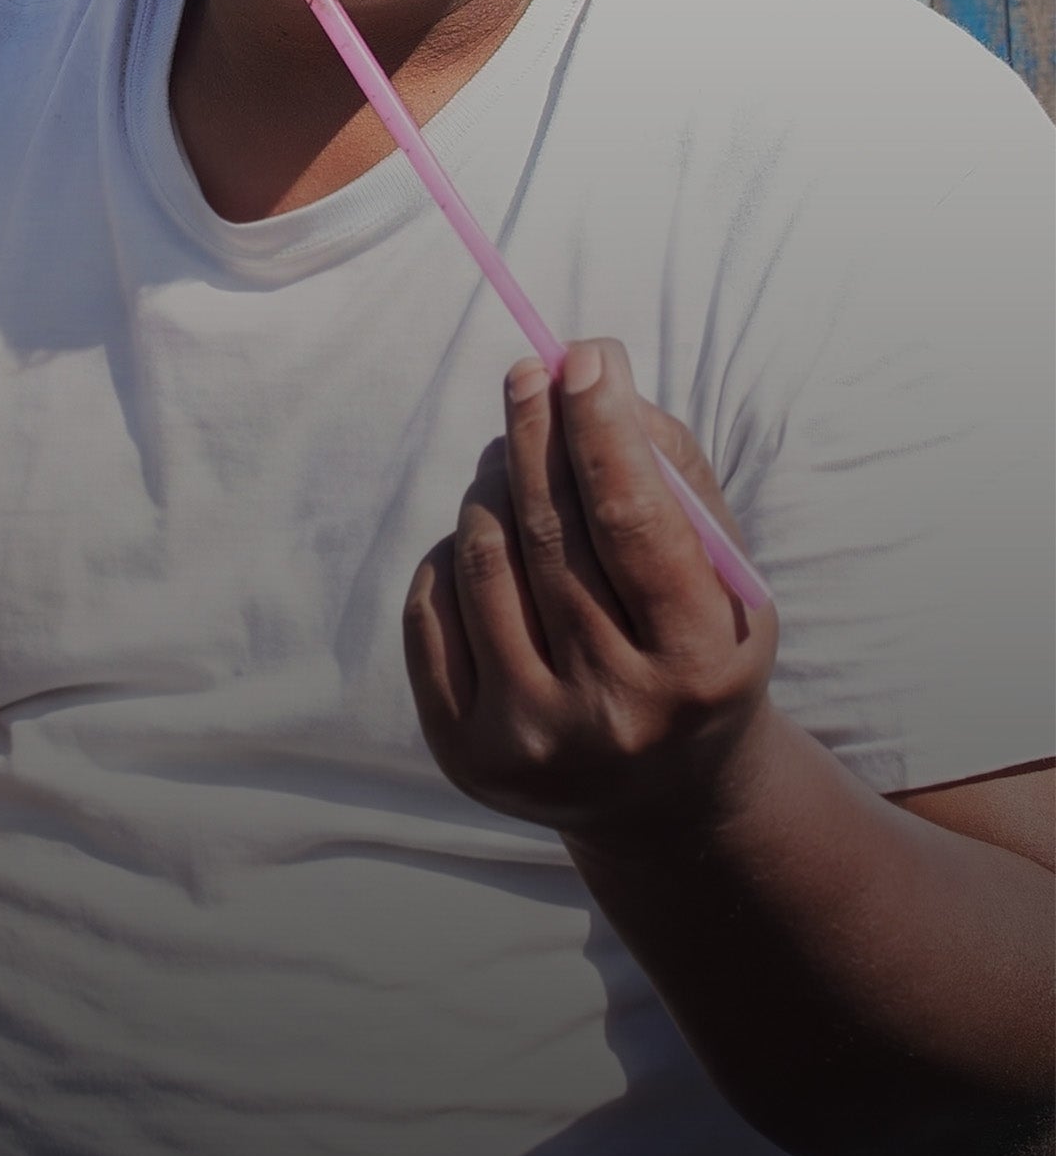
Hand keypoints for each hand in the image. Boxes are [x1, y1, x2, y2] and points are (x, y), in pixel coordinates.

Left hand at [403, 337, 774, 844]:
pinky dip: (454, 553)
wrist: (664, 798)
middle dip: (537, 436)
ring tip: (519, 464)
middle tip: (531, 375)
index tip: (580, 356)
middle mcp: (611, 711)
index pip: (633, 523)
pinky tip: (489, 545)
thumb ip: (673, 477)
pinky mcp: (462, 750)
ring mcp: (528, 739)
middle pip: (548, 533)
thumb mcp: (724, 577)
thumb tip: (590, 378)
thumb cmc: (697, 650)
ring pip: (482, 558)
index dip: (600, 430)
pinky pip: (432, 605)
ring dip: (496, 486)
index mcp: (696, 666)